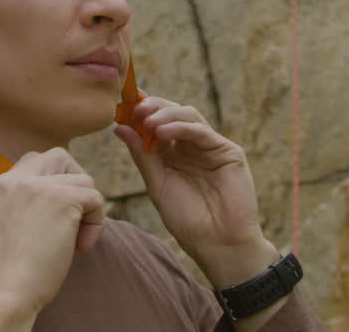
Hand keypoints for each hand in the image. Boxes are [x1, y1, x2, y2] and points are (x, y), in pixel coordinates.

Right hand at [0, 148, 104, 331]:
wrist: (7, 293)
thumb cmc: (13, 271)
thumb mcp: (9, 224)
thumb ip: (27, 202)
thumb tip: (67, 194)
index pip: (35, 161)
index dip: (54, 184)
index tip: (53, 217)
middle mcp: (14, 179)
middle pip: (59, 156)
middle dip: (74, 183)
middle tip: (73, 217)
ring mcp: (37, 186)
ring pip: (83, 179)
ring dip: (86, 210)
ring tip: (74, 240)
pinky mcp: (61, 199)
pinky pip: (95, 197)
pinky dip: (96, 222)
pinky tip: (81, 247)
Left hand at [115, 95, 277, 288]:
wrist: (217, 243)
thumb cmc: (187, 220)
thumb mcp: (157, 185)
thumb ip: (142, 156)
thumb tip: (120, 128)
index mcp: (173, 153)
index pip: (156, 123)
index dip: (141, 112)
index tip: (122, 106)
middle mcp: (191, 146)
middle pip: (173, 113)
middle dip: (153, 107)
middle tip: (135, 109)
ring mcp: (210, 147)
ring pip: (188, 116)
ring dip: (166, 114)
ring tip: (148, 122)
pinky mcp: (228, 151)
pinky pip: (203, 131)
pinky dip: (181, 127)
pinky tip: (162, 132)